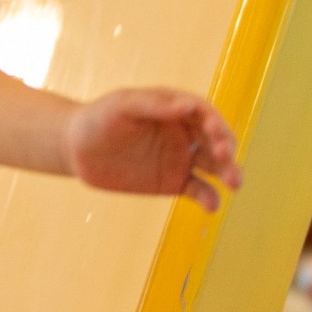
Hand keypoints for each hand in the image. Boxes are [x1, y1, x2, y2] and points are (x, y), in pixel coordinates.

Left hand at [65, 88, 239, 213]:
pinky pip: (198, 190)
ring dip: (228, 172)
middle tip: (226, 159)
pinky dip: (208, 197)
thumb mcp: (121, 106)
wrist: (76, 149)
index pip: (203, 113)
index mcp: (174, 107)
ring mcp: (181, 157)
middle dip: (226, 148)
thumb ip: (154, 105)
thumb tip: (187, 106)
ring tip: (235, 183)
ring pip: (214, 165)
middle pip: (215, 139)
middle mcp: (183, 131)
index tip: (216, 135)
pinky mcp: (173, 182)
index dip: (215, 122)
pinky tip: (212, 205)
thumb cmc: (98, 118)